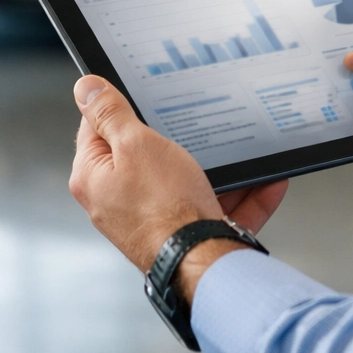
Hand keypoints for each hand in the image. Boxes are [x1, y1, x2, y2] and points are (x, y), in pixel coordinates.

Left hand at [68, 75, 286, 299]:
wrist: (201, 264)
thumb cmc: (164, 208)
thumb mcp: (136, 144)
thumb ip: (111, 114)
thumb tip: (86, 87)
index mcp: (93, 176)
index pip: (96, 126)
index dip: (119, 105)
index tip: (143, 91)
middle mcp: (115, 201)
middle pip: (142, 153)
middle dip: (174, 137)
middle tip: (193, 119)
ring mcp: (149, 219)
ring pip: (185, 181)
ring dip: (216, 168)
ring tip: (239, 153)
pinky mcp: (182, 234)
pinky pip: (213, 206)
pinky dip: (240, 195)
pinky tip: (266, 182)